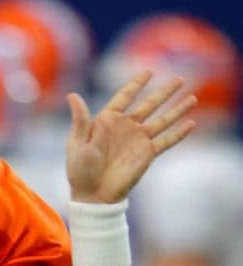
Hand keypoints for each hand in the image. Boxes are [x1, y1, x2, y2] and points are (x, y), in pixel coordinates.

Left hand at [66, 71, 196, 202]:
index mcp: (107, 121)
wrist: (93, 194)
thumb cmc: (80, 169)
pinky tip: (191, 123)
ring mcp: (138, 140)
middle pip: (149, 104)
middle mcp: (126, 127)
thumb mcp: (77, 142)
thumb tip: (72, 95)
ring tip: (193, 98)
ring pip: (163, 120)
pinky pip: (166, 141)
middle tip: (179, 79)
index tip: (149, 72)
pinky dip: (179, 133)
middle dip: (164, 92)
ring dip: (177, 109)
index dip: (136, 84)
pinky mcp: (147, 154)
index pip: (125, 96)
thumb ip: (80, 119)